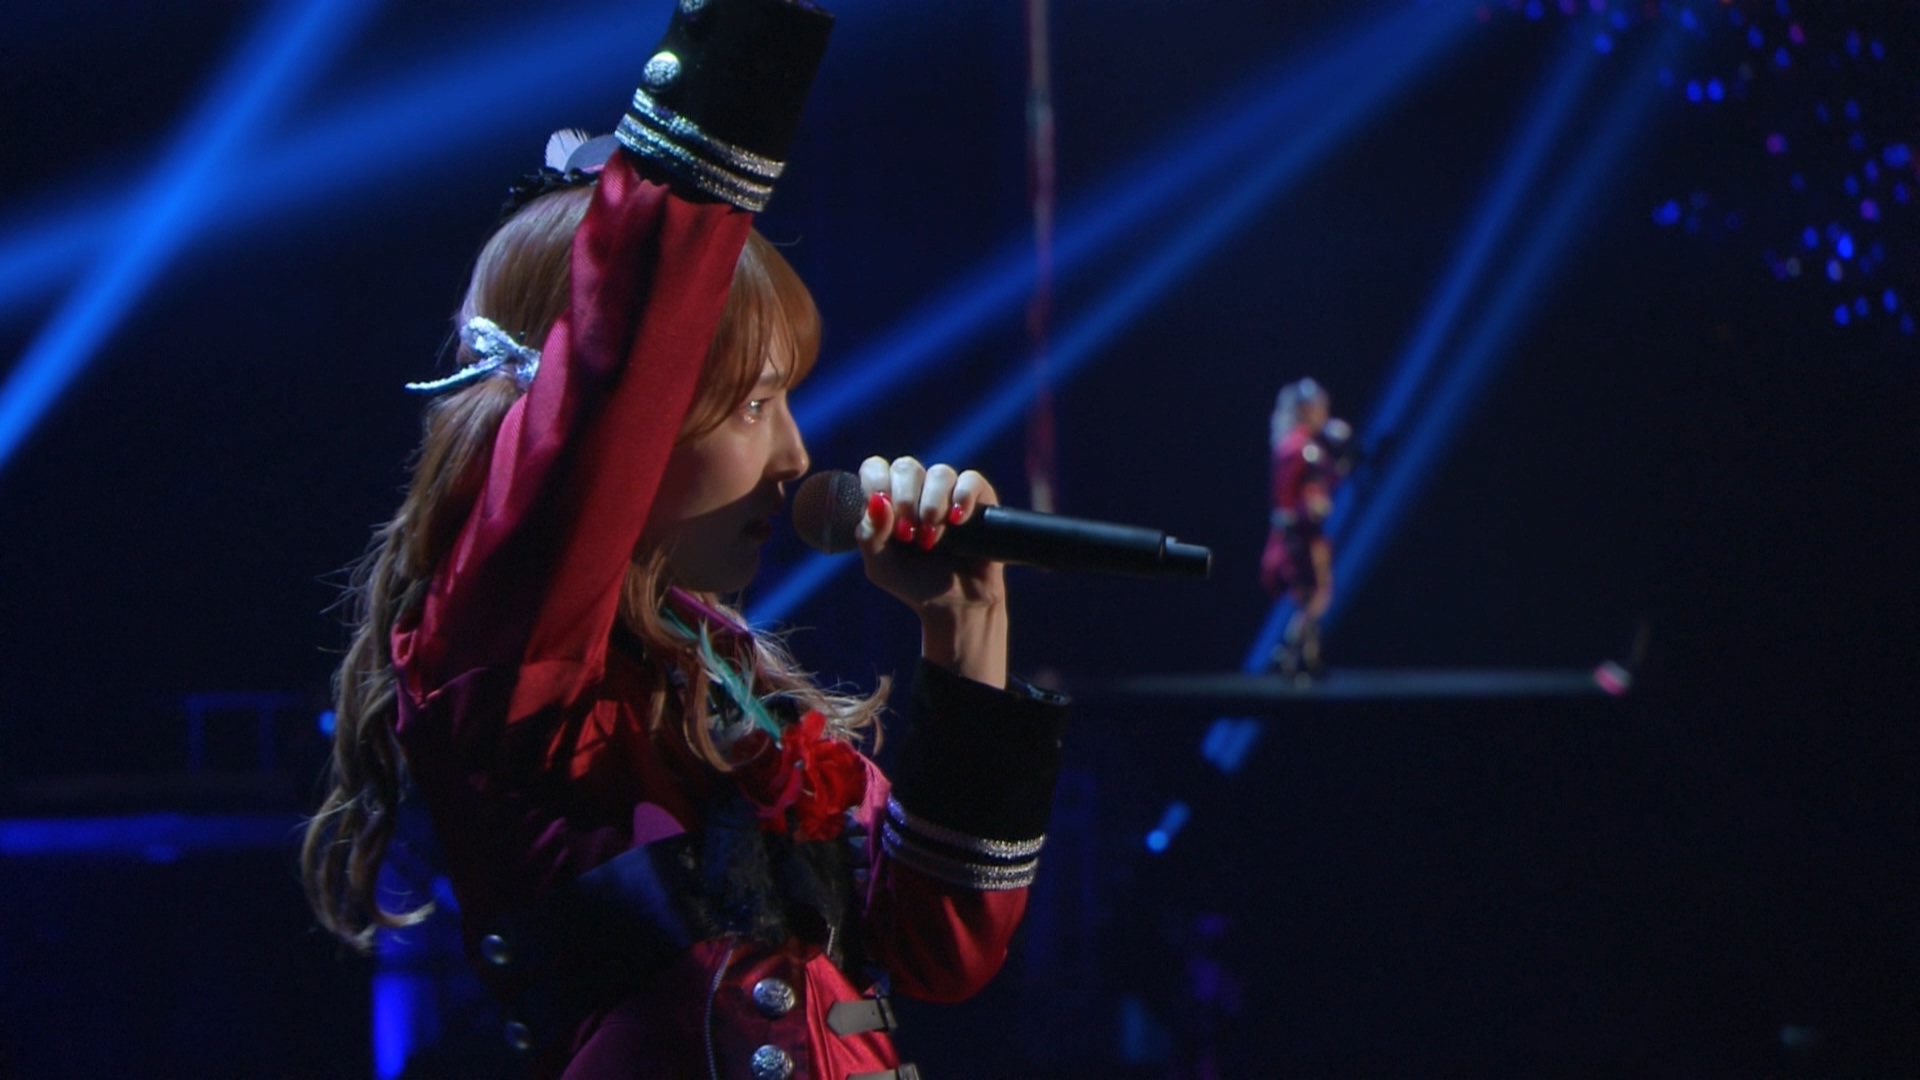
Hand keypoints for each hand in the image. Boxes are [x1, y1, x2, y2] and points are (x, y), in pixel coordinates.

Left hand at [855, 456, 1008, 686]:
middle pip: (906, 466)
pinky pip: (971, 480)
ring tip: (931, 538)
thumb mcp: (880, 565)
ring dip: (932, 504)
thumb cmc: (913, 583)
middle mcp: (918, 490)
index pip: (876, 468)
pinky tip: (957, 521)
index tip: (884, 512)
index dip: (877, 482)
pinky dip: (963, 497)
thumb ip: (870, 535)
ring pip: (940, 473)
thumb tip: (877, 501)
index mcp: (888, 499)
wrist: (953, 606)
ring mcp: (949, 493)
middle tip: (908, 533)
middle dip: (905, 498)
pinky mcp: (980, 499)